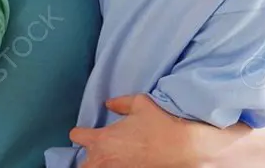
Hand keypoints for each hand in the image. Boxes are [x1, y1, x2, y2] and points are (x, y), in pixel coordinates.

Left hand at [70, 94, 221, 167]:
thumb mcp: (140, 104)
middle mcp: (105, 159)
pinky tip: (125, 165)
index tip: (86, 133)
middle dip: (88, 158)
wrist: (187, 149)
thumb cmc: (162, 125)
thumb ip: (120, 103)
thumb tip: (109, 103)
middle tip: (98, 153)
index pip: (77, 136)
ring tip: (108, 161)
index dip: (81, 133)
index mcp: (102, 139)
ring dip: (99, 165)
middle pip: (82, 164)